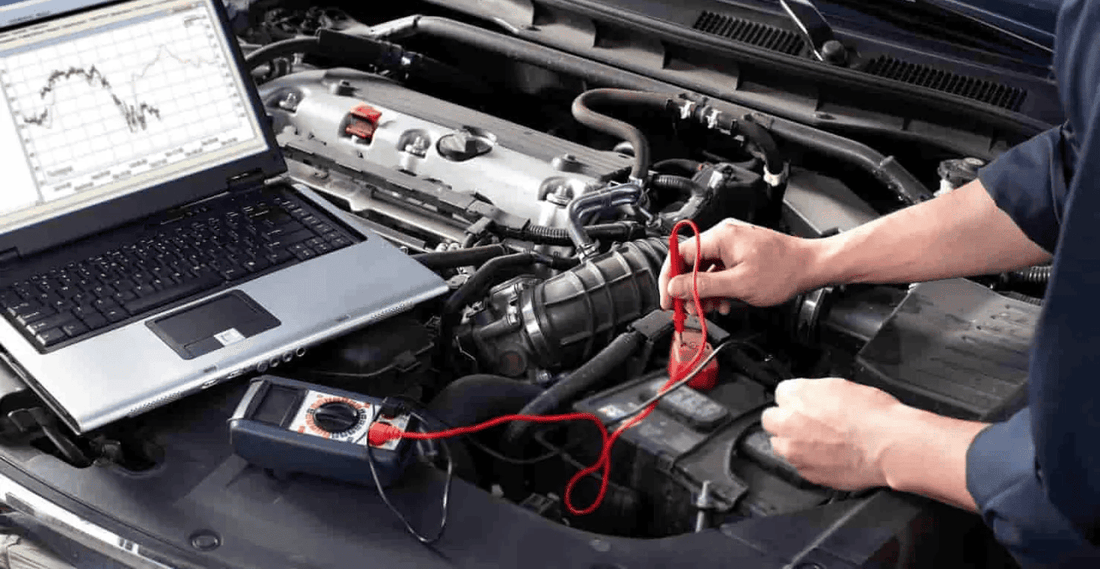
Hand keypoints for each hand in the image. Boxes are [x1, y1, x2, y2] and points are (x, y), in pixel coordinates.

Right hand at [658, 218, 818, 310]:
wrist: (811, 266)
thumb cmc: (783, 271)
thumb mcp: (738, 285)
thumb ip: (702, 286)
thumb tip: (675, 287)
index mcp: (720, 237)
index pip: (680, 254)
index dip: (669, 278)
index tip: (667, 298)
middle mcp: (724, 235)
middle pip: (691, 262)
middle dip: (688, 289)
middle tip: (688, 309)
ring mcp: (733, 244)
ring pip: (705, 269)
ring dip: (704, 291)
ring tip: (710, 308)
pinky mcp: (740, 252)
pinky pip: (719, 269)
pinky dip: (717, 287)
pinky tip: (724, 301)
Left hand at [760, 377, 902, 490]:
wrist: (891, 446)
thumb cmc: (875, 416)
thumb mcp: (842, 386)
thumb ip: (815, 392)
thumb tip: (810, 398)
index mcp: (797, 395)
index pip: (781, 393)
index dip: (796, 400)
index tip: (805, 404)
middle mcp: (789, 422)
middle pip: (771, 420)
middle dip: (786, 420)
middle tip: (807, 423)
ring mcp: (794, 450)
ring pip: (780, 445)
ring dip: (793, 442)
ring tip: (819, 442)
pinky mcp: (805, 472)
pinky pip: (798, 465)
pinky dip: (809, 461)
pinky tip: (829, 456)